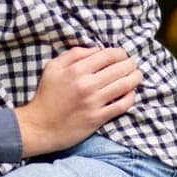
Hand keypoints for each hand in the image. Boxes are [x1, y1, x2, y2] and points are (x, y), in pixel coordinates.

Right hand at [13, 46, 141, 157]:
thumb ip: (73, 54)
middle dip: (131, 64)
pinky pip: (121, 105)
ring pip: (124, 85)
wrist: (39, 126)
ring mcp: (93, 102)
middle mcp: (87, 85)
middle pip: (120, 69)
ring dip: (135, 78)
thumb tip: (96, 50)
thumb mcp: (53, 68)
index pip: (108, 55)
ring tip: (137, 76)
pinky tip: (131, 93)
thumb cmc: (46, 96)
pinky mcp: (97, 118)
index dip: (120, 53)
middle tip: (133, 65)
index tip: (123, 56)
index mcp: (76, 70)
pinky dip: (130, 97)